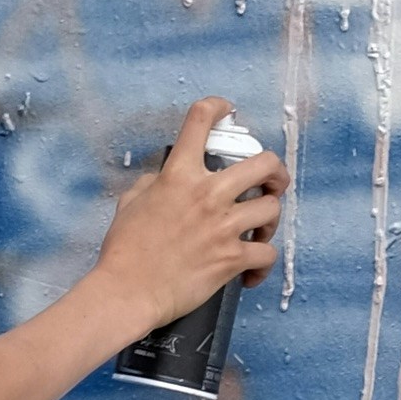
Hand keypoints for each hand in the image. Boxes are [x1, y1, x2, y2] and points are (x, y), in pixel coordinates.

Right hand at [97, 96, 287, 323]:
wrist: (127, 292)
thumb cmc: (125, 252)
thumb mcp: (131, 202)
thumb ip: (154, 183)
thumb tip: (165, 179)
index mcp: (179, 175)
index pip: (201, 120)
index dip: (219, 107)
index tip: (227, 111)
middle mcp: (207, 195)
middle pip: (265, 163)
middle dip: (275, 172)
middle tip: (272, 183)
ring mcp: (223, 227)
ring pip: (272, 209)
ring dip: (269, 219)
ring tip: (259, 230)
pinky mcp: (231, 259)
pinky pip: (267, 254)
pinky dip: (262, 264)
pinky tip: (251, 270)